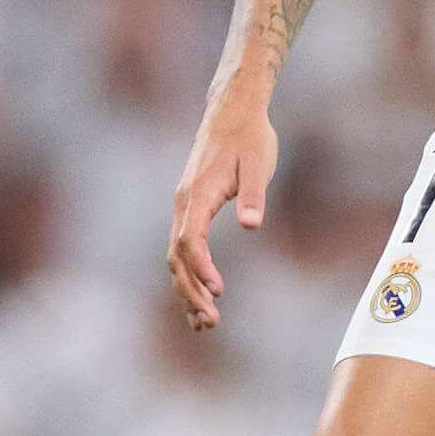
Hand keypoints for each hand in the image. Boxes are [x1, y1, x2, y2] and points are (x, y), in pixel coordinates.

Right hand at [168, 88, 280, 329]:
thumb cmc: (249, 137)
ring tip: (205, 323)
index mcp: (197, 195)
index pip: (191, 240)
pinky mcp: (190, 209)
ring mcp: (183, 207)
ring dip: (187, 290)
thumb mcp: (258, 163)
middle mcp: (183, 204)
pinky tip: (203, 296)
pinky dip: (189, 275)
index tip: (218, 291)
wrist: (232, 112)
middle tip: (211, 323)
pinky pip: (183, 249)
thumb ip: (253, 194)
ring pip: (176, 258)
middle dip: (191, 292)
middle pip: (177, 257)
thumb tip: (250, 224)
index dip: (201, 269)